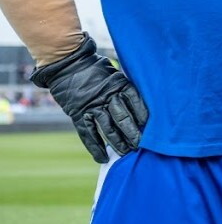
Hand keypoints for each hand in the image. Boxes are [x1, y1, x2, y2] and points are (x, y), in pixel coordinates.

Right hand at [30, 34, 147, 162]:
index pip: (134, 100)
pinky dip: (95, 148)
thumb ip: (124, 86)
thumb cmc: (96, 68)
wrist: (68, 65)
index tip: (150, 125)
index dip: (142, 114)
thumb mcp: (114, 72)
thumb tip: (141, 99)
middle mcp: (107, 96)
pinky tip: (102, 158)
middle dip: (132, 133)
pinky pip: (88, 134)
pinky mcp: (79, 114)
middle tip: (140, 145)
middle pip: (123, 117)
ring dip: (118, 142)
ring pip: (108, 128)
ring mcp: (92, 106)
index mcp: (119, 83)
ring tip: (126, 152)